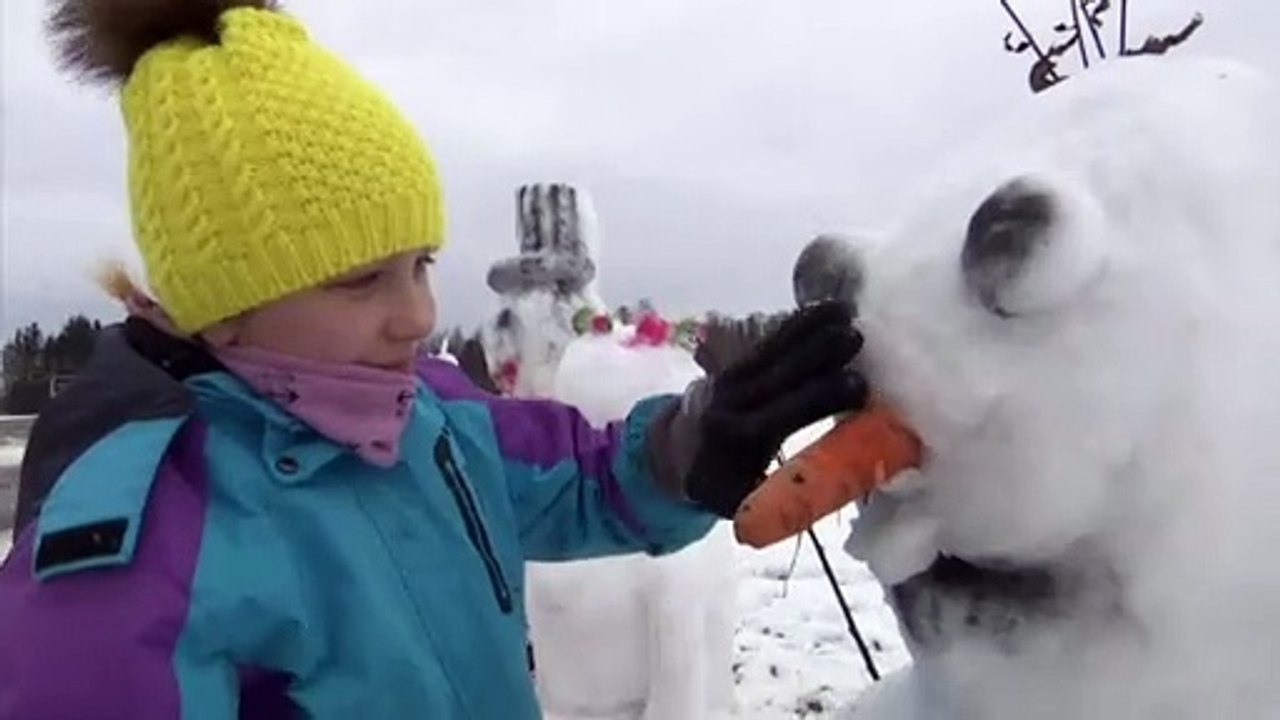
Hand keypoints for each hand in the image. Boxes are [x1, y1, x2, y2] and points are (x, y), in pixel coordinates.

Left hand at [681, 301, 868, 517]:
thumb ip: (777, 502)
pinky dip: (799, 323)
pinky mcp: (738, 362)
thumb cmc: (718, 483)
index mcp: (741, 438)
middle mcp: (737, 401)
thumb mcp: (739, 502)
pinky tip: (829, 308)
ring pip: (777, 347)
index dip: (820, 399)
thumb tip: (821, 501)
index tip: (859, 386)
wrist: (673, 449)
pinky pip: (772, 339)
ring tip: (849, 310)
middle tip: (859, 337)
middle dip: (820, 353)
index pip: (785, 415)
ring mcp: (734, 376)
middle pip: (783, 372)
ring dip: (813, 328)